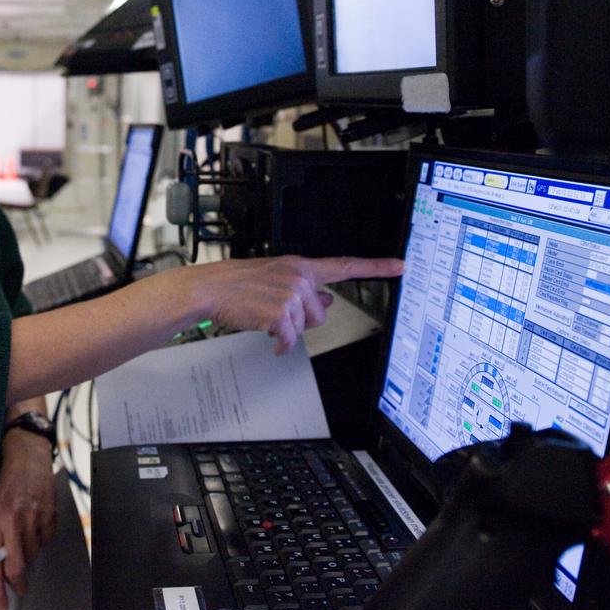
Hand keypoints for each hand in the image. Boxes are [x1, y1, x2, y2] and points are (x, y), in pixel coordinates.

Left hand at [0, 427, 57, 609]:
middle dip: (18, 583)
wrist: (28, 458)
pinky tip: (37, 524)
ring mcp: (33, 518)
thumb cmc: (7, 487)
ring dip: (29, 555)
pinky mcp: (50, 515)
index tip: (0, 607)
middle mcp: (12, 522)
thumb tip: (1, 568)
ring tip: (26, 538)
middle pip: (17, 567)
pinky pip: (47, 541)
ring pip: (33, 555)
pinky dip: (42, 540)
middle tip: (19, 588)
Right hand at [189, 255, 403, 355]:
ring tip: (265, 317)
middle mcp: (299, 277)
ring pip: (306, 328)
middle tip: (276, 311)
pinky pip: (291, 339)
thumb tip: (327, 301)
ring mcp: (291, 295)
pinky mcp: (281, 314)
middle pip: (321, 313)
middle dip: (302, 319)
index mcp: (300, 266)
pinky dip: (280, 343)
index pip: (345, 266)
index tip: (399, 265)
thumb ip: (304, 288)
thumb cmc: (237, 284)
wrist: (210, 289)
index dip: (376, 266)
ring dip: (288, 330)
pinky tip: (266, 334)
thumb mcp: (274, 278)